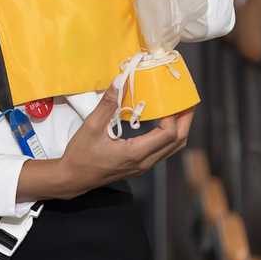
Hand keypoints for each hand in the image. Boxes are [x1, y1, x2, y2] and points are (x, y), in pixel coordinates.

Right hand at [29, 86, 191, 199]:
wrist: (73, 178)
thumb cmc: (81, 155)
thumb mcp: (91, 127)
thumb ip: (107, 104)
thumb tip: (120, 80)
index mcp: (135, 153)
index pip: (167, 135)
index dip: (173, 116)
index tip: (168, 98)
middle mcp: (144, 162)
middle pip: (177, 142)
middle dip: (185, 120)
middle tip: (187, 101)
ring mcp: (144, 166)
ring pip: (172, 148)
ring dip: (180, 128)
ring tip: (179, 109)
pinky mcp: (140, 165)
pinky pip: (163, 150)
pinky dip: (169, 135)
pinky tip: (163, 121)